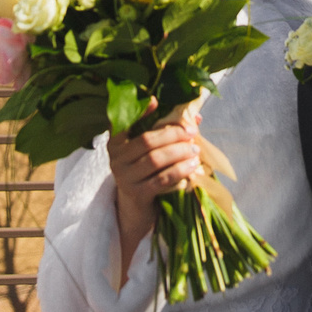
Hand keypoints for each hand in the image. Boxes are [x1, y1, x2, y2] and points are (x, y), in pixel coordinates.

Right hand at [107, 119, 201, 285]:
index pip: (126, 122)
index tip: (157, 101)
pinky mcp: (136, 194)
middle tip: (192, 133)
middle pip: (147, 141)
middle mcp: (115, 158)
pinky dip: (179, 172)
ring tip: (196, 151)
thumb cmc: (145, 173)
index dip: (141, 112)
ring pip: (156, 160)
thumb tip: (195, 117)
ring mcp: (124, 177)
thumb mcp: (148, 152)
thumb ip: (165, 133)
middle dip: (173, 135)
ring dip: (179, 153)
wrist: (134, 209)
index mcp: (116, 142)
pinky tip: (192, 167)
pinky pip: (161, 180)